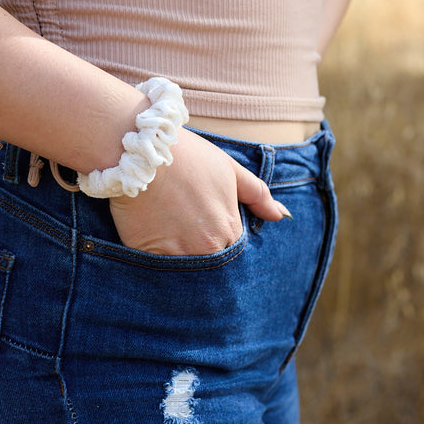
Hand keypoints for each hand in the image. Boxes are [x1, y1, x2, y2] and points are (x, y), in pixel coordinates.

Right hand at [108, 128, 290, 255]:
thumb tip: (282, 215)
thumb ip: (258, 194)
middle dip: (202, 256)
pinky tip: (150, 239)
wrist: (141, 151)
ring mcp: (177, 254)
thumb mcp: (228, 169)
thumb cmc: (187, 156)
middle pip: (210, 265)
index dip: (220, 242)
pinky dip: (155, 259)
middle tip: (185, 237)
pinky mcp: (148, 254)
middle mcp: (207, 247)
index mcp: (229, 229)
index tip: (205, 229)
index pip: (233, 252)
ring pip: (184, 271)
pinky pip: (156, 268)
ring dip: (179, 260)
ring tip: (167, 237)